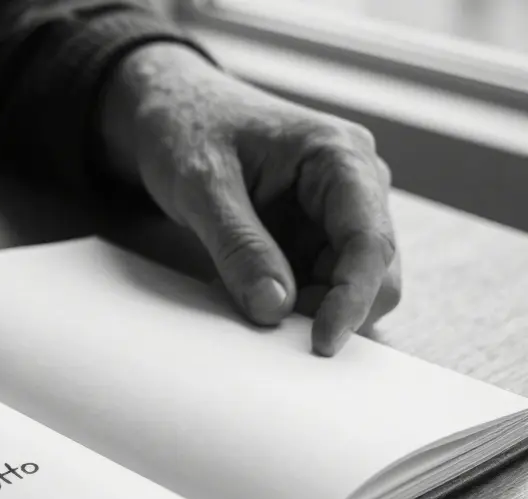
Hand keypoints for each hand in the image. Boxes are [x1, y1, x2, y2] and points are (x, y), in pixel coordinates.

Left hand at [101, 44, 400, 354]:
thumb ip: (238, 245)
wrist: (169, 109)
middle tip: (265, 326)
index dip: (353, 300)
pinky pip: (319, 282)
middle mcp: (355, 184)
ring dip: (306, 308)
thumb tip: (274, 309)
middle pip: (374, 271)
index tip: (321, 345)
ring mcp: (338, 211)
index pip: (371, 242)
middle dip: (330, 308)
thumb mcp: (201, 185)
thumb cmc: (186, 128)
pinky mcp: (315, 233)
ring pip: (348, 284)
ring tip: (242, 295)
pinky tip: (247, 289)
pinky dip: (290, 300)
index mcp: (340, 156)